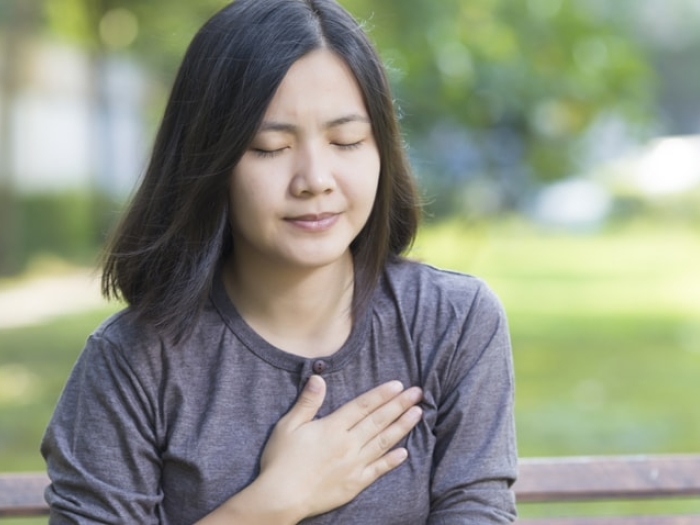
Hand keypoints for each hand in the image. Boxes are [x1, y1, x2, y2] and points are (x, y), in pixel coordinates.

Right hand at [257, 375, 422, 520]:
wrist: (281, 498)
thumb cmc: (281, 460)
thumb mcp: (288, 426)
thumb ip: (307, 402)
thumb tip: (318, 378)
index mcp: (332, 427)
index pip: (363, 406)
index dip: (382, 394)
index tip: (398, 384)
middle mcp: (348, 444)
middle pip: (378, 420)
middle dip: (399, 405)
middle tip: (417, 393)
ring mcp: (353, 465)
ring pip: (383, 442)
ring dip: (402, 427)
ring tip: (418, 414)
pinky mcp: (354, 484)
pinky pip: (378, 470)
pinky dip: (391, 461)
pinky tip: (404, 453)